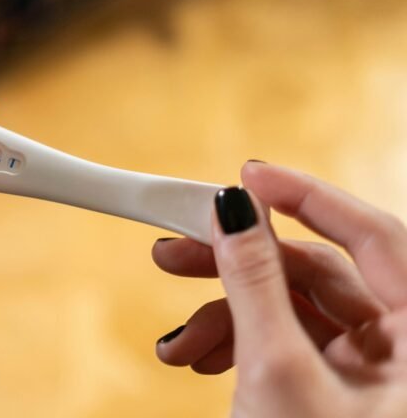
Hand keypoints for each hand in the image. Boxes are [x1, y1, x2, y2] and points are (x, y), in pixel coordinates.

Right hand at [153, 162, 406, 416]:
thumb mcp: (276, 371)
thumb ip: (255, 283)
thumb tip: (233, 212)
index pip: (371, 234)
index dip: (306, 196)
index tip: (247, 175)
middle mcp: (400, 347)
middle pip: (315, 272)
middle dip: (237, 266)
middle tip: (176, 253)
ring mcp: (367, 369)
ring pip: (289, 308)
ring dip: (224, 317)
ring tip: (179, 342)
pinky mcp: (333, 386)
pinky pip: (282, 340)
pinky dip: (237, 343)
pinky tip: (198, 356)